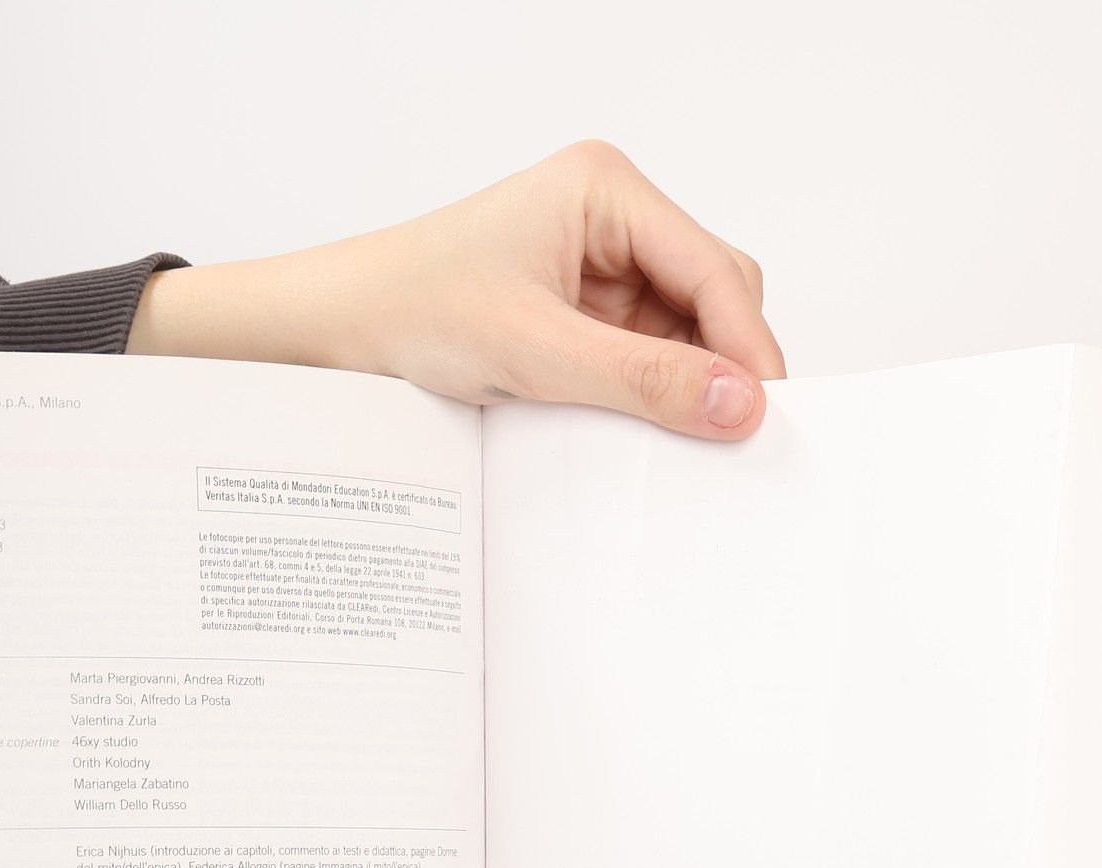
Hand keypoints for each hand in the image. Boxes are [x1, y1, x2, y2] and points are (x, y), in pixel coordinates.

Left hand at [128, 141, 783, 439]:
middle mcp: (611, 217)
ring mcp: (598, 265)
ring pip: (684, 332)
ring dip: (681, 386)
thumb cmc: (412, 310)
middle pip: (713, 295)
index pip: (715, 269)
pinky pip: (644, 355)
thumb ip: (643, 380)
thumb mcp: (536, 352)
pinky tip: (636, 431)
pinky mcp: (580, 311)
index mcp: (606, 189)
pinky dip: (648, 395)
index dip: (746, 346)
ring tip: (669, 443)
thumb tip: (741, 404)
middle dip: (718, 365)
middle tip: (725, 442)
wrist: (337, 331)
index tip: (764, 416)